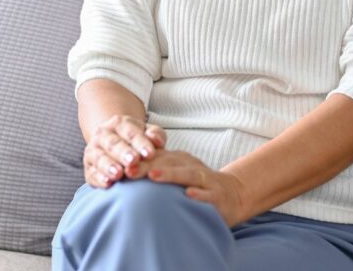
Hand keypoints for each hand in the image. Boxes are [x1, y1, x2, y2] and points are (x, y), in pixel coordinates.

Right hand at [83, 114, 166, 188]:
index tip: (150, 154)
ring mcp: (93, 150)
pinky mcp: (88, 167)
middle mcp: (103, 134)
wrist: (115, 145)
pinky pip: (91, 173)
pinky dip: (99, 178)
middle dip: (123, 153)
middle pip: (113, 143)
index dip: (141, 143)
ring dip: (108, 166)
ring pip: (99, 157)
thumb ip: (155, 135)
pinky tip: (107, 183)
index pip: (130, 132)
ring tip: (119, 174)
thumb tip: (156, 141)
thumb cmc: (137, 142)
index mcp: (119, 123)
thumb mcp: (147, 134)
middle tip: (133, 161)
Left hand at [134, 149, 249, 227]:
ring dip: (170, 174)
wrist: (234, 194)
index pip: (156, 157)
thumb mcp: (178, 174)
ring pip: (187, 174)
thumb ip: (157, 170)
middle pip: (167, 162)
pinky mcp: (218, 195)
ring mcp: (206, 179)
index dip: (138, 160)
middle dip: (147, 166)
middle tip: (128, 170)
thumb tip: (124, 173)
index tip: (119, 164)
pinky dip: (198, 194)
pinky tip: (188, 195)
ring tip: (152, 176)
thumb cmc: (197, 185)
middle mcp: (191, 166)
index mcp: (179, 160)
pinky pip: (208, 194)